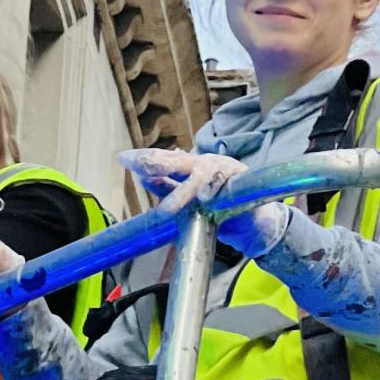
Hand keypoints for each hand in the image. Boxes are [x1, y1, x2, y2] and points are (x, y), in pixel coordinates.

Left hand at [118, 147, 283, 257]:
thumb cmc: (222, 207)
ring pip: (200, 177)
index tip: (123, 158)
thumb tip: (145, 177)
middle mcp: (206, 165)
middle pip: (178, 163)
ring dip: (184, 192)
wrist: (256, 220)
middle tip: (138, 164)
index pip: (164, 161)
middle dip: (157, 163)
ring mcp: (224, 172)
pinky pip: (226, 188)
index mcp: (192, 167)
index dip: (144, 159)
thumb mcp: (190, 198)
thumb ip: (170, 187)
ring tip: (167, 208)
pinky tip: (205, 197)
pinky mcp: (241, 185)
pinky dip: (216, 191)